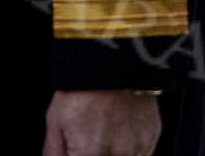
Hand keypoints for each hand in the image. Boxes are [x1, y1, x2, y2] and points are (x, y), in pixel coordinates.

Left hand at [44, 90, 160, 155]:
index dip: (77, 155)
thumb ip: (54, 153)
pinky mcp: (151, 136)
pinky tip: (119, 128)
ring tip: (105, 131)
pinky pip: (140, 153)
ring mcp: (137, 146)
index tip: (77, 150)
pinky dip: (129, 147)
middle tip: (90, 138)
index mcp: (90, 154)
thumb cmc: (83, 87)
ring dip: (113, 153)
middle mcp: (116, 154)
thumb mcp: (55, 121)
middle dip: (94, 153)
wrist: (114, 59)